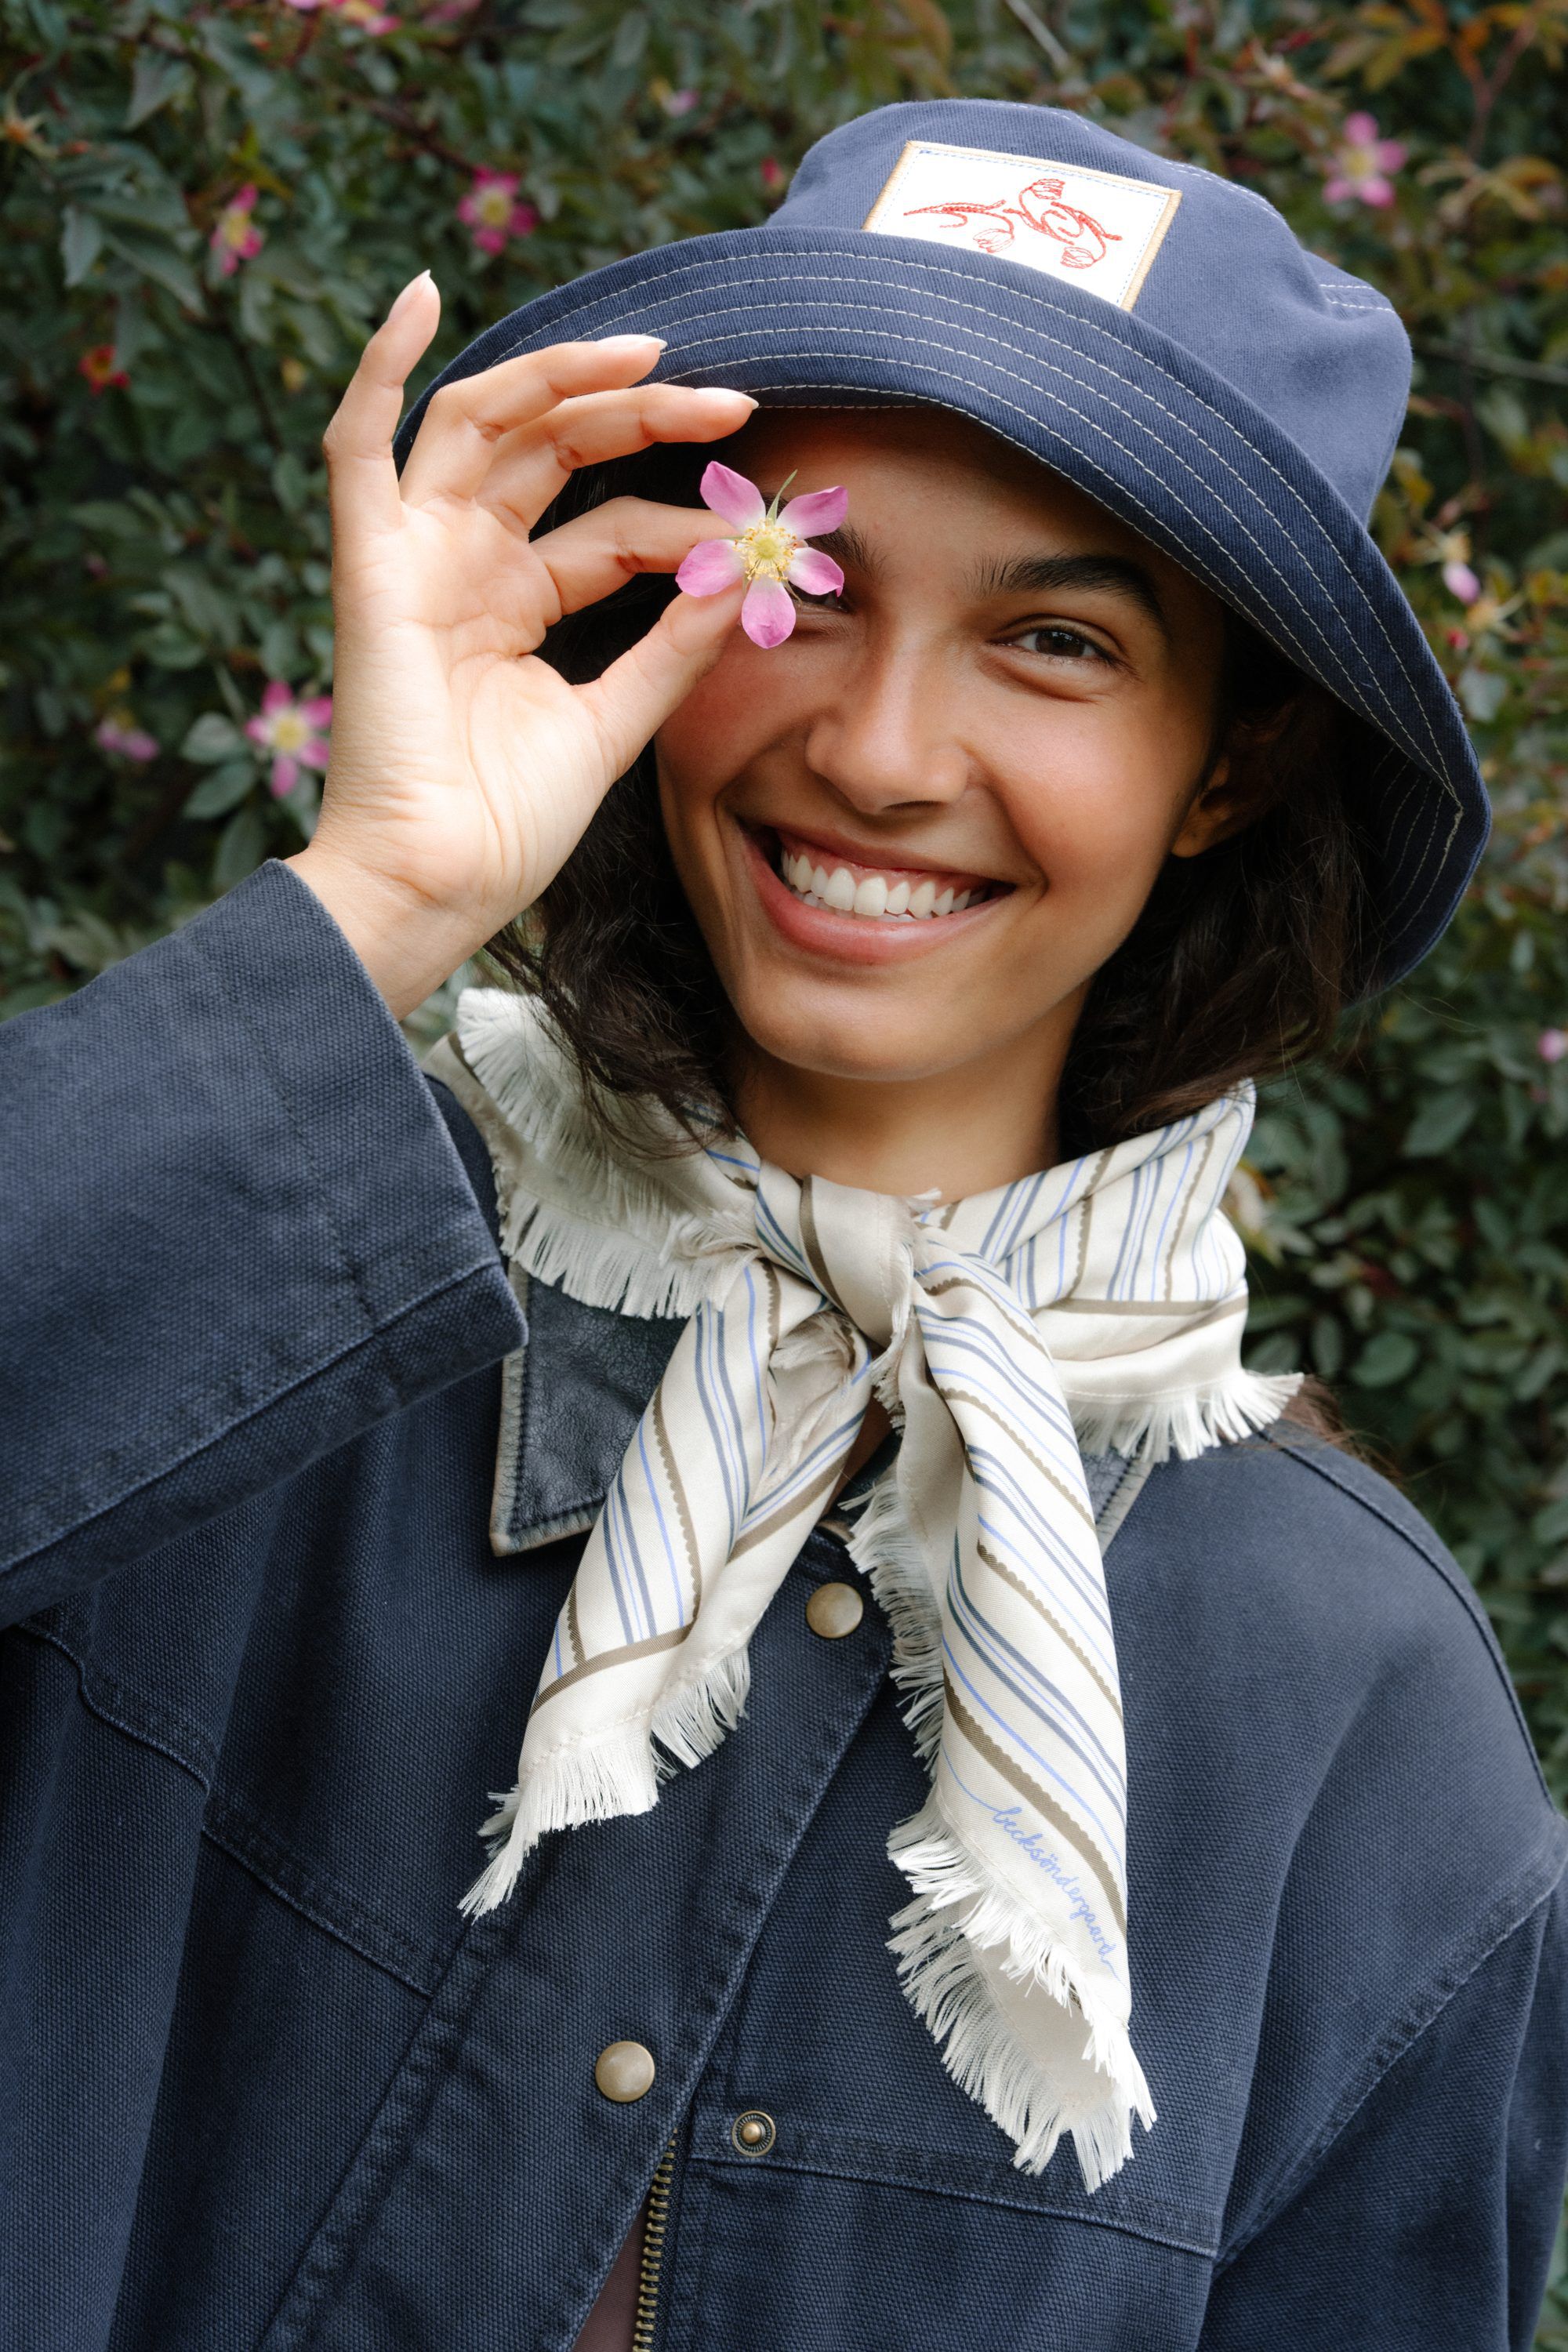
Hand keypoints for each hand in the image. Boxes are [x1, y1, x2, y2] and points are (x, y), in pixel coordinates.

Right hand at [287, 272, 752, 1015]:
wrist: (440, 886)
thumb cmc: (508, 826)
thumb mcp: (613, 723)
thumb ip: (671, 649)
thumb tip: (743, 577)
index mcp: (516, 607)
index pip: (613, 529)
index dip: (687, 520)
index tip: (763, 528)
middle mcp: (465, 568)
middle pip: (557, 453)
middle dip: (645, 418)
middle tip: (733, 404)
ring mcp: (415, 559)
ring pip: (486, 424)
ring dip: (564, 377)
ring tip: (650, 354)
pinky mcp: (370, 566)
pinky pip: (359, 445)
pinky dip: (380, 365)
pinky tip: (420, 293)